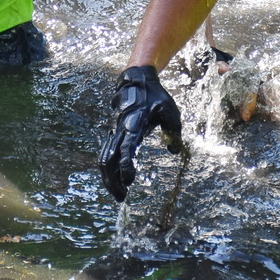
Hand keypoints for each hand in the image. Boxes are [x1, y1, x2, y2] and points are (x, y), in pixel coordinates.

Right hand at [97, 65, 182, 201]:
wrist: (136, 81)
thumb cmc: (155, 97)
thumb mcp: (169, 110)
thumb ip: (173, 130)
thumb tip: (174, 151)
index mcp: (133, 125)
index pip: (126, 149)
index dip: (126, 166)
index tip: (129, 181)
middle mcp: (120, 131)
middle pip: (109, 158)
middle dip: (112, 180)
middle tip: (121, 197)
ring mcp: (115, 132)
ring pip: (105, 158)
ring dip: (108, 178)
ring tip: (119, 194)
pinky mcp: (114, 135)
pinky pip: (107, 154)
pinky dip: (108, 170)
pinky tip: (115, 181)